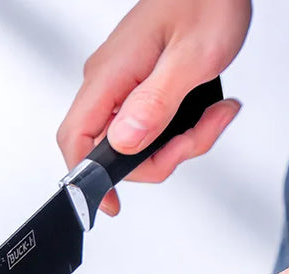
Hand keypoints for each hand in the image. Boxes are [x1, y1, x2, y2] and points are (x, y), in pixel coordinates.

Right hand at [59, 0, 251, 215]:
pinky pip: (148, 122)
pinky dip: (178, 127)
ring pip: (135, 140)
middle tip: (195, 139)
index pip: (76, 139)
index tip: (109, 203)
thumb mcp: (193, 56)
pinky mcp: (139, 82)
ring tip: (212, 116)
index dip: (87, 179)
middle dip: (158, 157)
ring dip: (177, 142)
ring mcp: (122, 82)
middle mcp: (108, 80)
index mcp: (110, 75)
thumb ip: (155, 103)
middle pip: (111, 149)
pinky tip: (205, 108)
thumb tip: (124, 143)